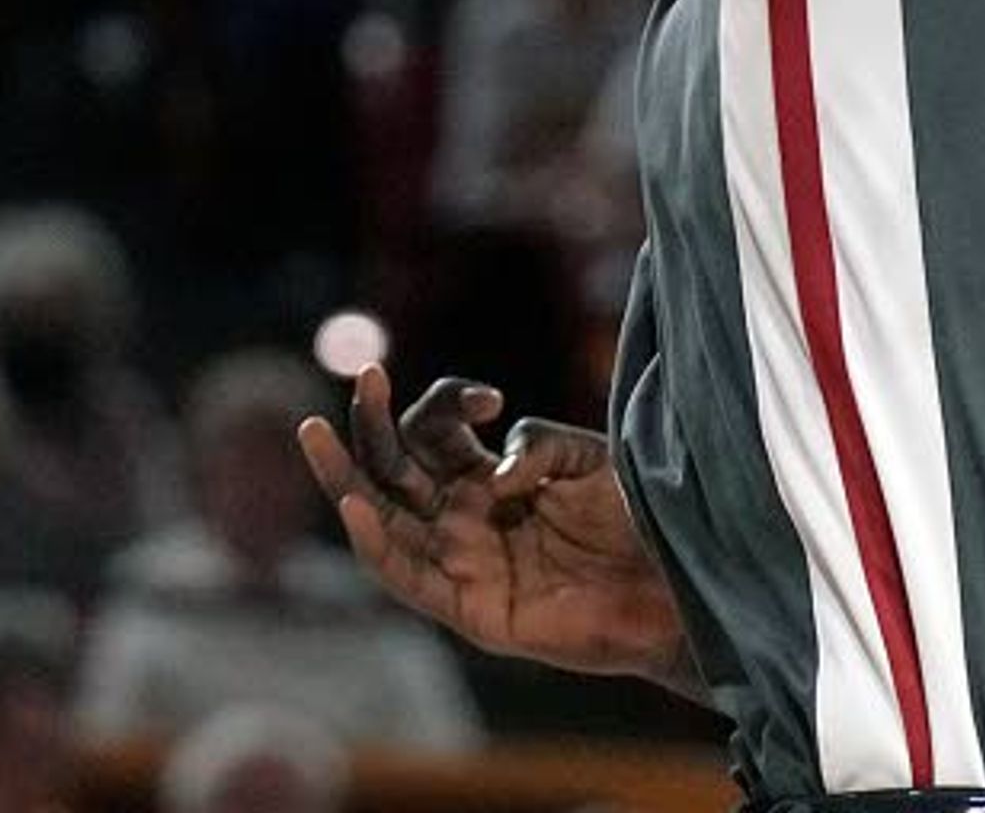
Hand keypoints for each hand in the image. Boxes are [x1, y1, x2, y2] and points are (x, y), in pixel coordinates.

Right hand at [298, 364, 689, 682]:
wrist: (670, 588)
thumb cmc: (633, 521)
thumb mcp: (587, 458)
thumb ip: (538, 445)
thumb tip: (492, 474)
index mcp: (483, 476)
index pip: (433, 429)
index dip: (446, 404)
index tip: (489, 402)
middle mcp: (461, 516)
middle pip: (391, 466)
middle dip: (367, 421)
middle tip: (362, 376)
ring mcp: (460, 560)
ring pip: (381, 517)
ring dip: (343, 476)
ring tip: (314, 430)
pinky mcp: (468, 608)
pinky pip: (406, 576)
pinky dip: (376, 542)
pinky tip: (356, 505)